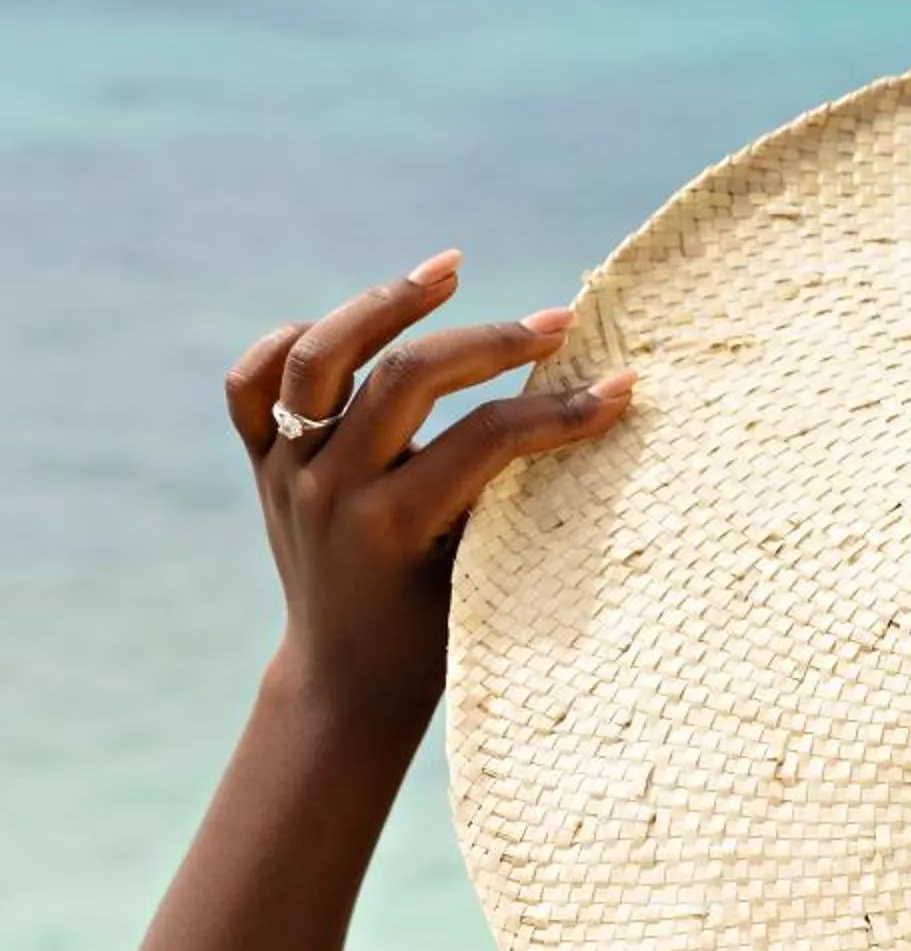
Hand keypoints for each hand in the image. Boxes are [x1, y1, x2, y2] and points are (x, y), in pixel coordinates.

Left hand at [226, 249, 636, 740]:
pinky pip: (252, 382)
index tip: (618, 390)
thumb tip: (584, 415)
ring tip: (450, 270)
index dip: (562, 412)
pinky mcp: (261, 464)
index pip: (490, 438)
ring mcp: (286, 471)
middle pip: (410, 376)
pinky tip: (350, 326)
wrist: (345, 680)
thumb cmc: (434, 640)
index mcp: (393, 525)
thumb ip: (509, 497)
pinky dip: (292, 343)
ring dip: (387, 304)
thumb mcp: (481, 574)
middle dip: (493, 342)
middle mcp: (330, 488)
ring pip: (321, 356)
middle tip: (556, 327)